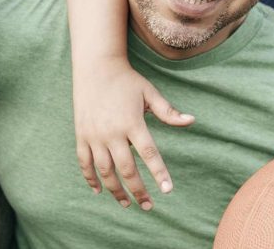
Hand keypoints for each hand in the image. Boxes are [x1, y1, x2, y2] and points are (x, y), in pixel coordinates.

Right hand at [74, 62, 194, 209]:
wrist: (95, 67)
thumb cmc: (127, 81)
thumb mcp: (150, 93)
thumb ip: (168, 111)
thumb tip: (192, 120)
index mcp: (132, 123)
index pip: (149, 154)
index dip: (159, 174)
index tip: (167, 191)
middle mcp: (112, 132)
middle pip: (126, 169)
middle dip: (138, 191)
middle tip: (148, 206)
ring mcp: (94, 136)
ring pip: (105, 171)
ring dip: (115, 190)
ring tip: (126, 204)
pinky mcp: (81, 136)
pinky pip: (85, 163)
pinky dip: (91, 179)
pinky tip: (99, 191)